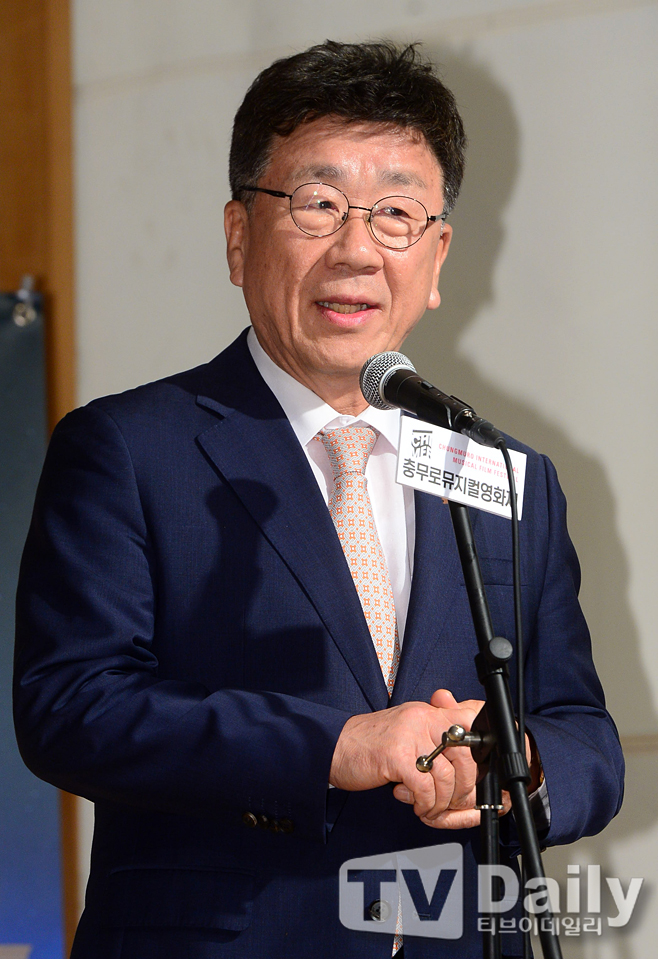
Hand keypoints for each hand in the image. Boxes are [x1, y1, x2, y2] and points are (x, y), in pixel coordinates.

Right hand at [329, 688, 482, 826]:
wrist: (336, 745)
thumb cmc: (371, 742)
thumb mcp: (408, 729)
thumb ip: (434, 734)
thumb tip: (466, 747)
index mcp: (429, 712)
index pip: (471, 714)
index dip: (487, 738)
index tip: (488, 762)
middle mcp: (423, 719)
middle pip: (466, 755)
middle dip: (465, 787)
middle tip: (455, 800)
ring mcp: (410, 736)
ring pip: (447, 776)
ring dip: (443, 802)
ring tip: (431, 807)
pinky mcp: (396, 756)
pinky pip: (425, 788)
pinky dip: (425, 804)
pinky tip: (418, 806)